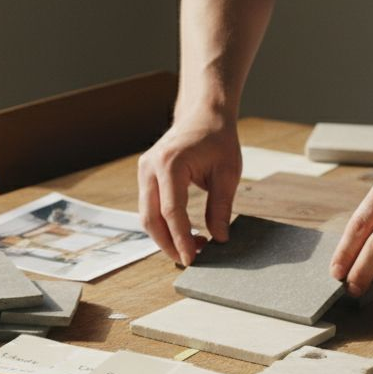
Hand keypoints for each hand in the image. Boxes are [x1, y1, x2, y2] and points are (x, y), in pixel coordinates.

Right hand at [137, 116, 242, 265]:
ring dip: (164, 236)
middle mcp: (150, 168)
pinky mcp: (146, 176)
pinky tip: (182, 233)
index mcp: (170, 164)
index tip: (193, 258)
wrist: (204, 114)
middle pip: (151, 218)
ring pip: (146, 216)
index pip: (171, 211)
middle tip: (190, 259)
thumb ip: (221, 207)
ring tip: (190, 247)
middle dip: (168, 244)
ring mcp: (144, 171)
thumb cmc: (218, 139)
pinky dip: (162, 224)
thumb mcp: (228, 173)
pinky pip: (149, 207)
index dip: (181, 238)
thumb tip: (219, 239)